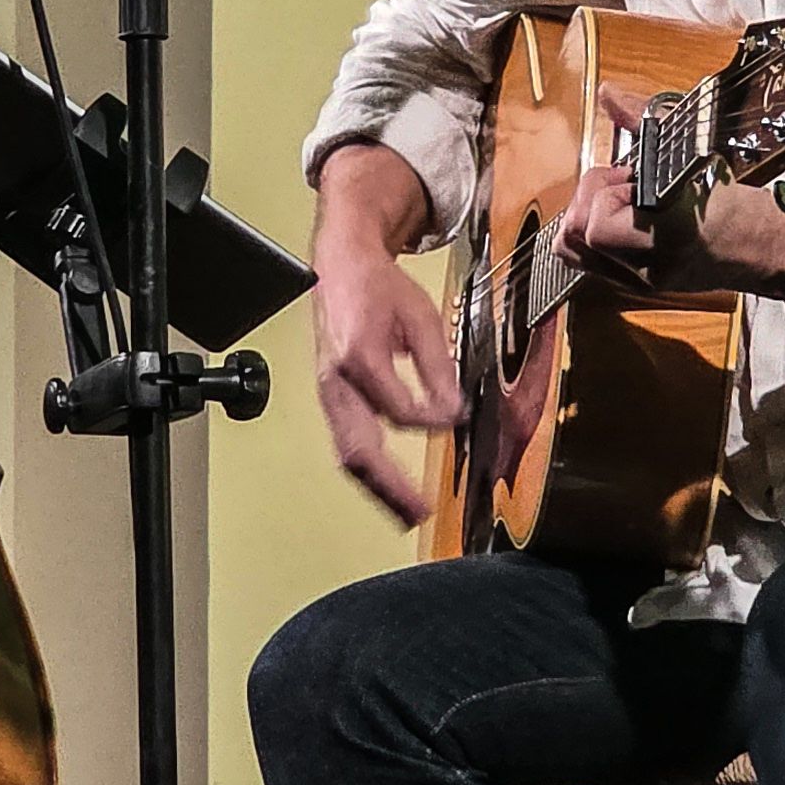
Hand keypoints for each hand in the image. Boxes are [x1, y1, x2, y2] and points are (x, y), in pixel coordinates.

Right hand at [310, 236, 462, 528]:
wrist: (340, 269)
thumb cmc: (377, 289)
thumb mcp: (421, 318)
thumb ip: (438, 368)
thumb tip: (453, 412)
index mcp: (360, 357)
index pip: (399, 411)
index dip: (430, 421)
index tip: (455, 417)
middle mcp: (337, 383)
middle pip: (359, 449)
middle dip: (390, 488)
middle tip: (419, 513)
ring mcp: (329, 395)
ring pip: (348, 455)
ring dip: (378, 491)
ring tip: (407, 515)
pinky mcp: (331, 401)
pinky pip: (346, 445)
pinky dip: (367, 474)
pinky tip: (388, 490)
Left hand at [551, 97, 784, 295]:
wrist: (770, 252)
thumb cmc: (740, 207)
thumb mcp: (695, 157)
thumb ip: (646, 123)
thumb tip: (608, 93)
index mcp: (668, 236)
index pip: (597, 226)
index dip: (604, 192)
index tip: (631, 176)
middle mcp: (648, 267)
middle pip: (576, 236)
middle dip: (589, 199)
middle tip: (621, 185)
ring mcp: (640, 281)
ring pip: (574, 251)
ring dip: (585, 216)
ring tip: (618, 201)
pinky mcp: (637, 284)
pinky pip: (588, 261)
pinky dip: (590, 233)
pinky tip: (618, 217)